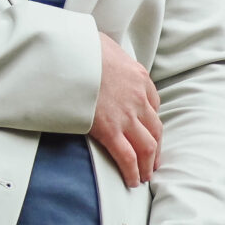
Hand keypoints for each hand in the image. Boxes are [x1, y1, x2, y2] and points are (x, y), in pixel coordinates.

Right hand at [91, 33, 160, 187]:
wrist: (68, 53)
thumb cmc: (79, 45)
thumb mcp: (102, 43)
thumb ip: (106, 55)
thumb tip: (97, 55)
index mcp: (138, 76)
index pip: (152, 102)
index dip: (149, 120)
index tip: (145, 131)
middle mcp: (138, 98)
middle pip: (155, 129)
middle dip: (155, 148)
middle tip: (152, 161)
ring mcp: (126, 115)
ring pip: (148, 146)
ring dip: (148, 163)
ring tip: (144, 176)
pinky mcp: (110, 129)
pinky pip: (128, 156)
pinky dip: (133, 171)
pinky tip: (132, 181)